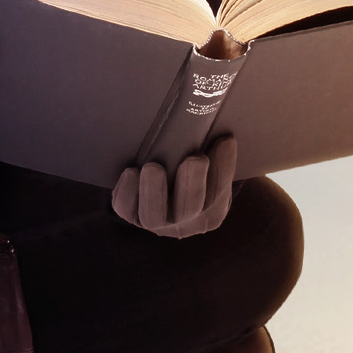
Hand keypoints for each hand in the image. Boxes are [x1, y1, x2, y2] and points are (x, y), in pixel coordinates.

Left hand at [113, 138, 239, 238]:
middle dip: (192, 183)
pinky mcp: (131, 216)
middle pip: (189, 210)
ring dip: (154, 191)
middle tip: (195, 159)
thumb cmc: (192, 170)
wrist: (165, 186)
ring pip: (154, 216)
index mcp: (210, 213)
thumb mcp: (210, 166)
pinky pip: (126, 210)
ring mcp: (156, 222)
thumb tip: (224, 129)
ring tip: (153, 167)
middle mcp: (184, 222)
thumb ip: (216, 153)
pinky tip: (131, 172)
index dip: (223, 170)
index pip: (219, 196)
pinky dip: (127, 192)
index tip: (226, 141)